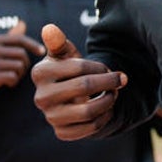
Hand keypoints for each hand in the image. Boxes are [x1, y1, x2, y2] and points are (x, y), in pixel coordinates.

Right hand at [0, 20, 43, 95]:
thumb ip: (10, 37)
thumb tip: (22, 23)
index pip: (19, 39)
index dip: (33, 44)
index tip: (42, 51)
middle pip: (22, 54)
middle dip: (25, 64)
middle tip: (19, 70)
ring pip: (18, 67)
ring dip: (19, 74)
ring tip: (11, 76)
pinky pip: (11, 77)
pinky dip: (13, 81)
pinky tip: (7, 82)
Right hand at [31, 23, 127, 140]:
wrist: (67, 97)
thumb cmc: (68, 70)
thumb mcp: (65, 55)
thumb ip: (60, 43)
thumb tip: (50, 28)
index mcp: (39, 73)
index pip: (79, 67)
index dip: (100, 67)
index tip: (108, 67)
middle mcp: (41, 97)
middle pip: (85, 87)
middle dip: (109, 82)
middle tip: (121, 79)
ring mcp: (50, 117)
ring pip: (89, 111)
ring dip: (109, 100)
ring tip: (114, 93)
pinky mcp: (62, 133)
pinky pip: (90, 128)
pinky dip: (105, 117)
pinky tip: (107, 108)